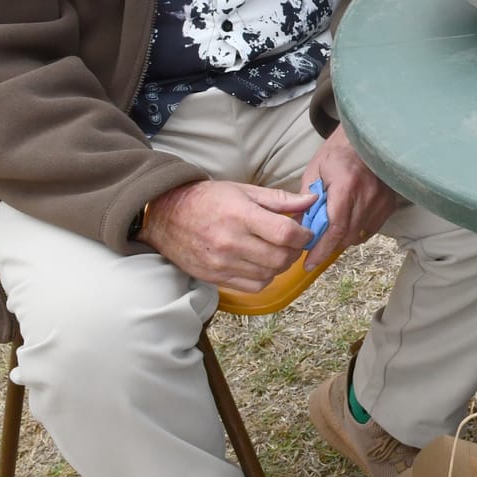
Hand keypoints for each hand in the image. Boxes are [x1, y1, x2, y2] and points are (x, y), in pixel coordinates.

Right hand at [140, 179, 311, 291]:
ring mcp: (221, 263)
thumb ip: (280, 199)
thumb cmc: (208, 199)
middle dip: (294, 251)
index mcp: (240, 215)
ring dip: (280, 265)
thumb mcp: (244, 190)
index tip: (305, 232)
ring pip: (269, 274)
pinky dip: (265, 278)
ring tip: (276, 251)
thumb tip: (311, 200)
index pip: (285, 233)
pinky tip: (261, 264)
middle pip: (280, 258)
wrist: (166, 216)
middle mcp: (231, 242)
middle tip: (293, 243)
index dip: (304, 235)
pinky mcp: (214, 277)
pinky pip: (253, 286)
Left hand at [299, 127, 400, 270]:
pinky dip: (356, 231)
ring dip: (341, 239)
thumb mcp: (314, 172)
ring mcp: (381, 201)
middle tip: (313, 249)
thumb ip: (308, 201)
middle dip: (328, 246)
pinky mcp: (389, 204)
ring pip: (358, 235)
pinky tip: (347, 224)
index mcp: (346, 187)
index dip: (321, 249)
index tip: (309, 263)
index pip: (334, 228)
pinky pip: (370, 229)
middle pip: (346, 236)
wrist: (365, 138)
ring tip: (329, 232)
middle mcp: (367, 196)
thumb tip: (301, 229)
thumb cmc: (336, 154)